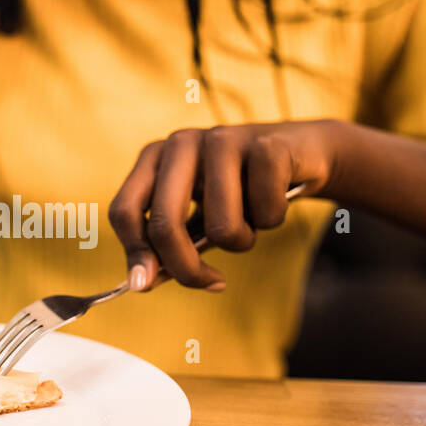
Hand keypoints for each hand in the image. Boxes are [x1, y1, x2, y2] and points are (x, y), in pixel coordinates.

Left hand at [108, 121, 343, 291]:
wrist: (302, 153)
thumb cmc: (241, 192)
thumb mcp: (199, 217)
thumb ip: (169, 247)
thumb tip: (141, 283)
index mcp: (155, 158)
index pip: (124, 210)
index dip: (134, 253)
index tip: (146, 285)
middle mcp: (181, 143)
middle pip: (164, 224)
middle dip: (185, 268)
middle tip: (212, 282)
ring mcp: (223, 139)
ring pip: (222, 226)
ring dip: (243, 241)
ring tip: (251, 220)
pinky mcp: (267, 145)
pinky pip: (265, 212)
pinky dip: (274, 219)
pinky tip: (277, 197)